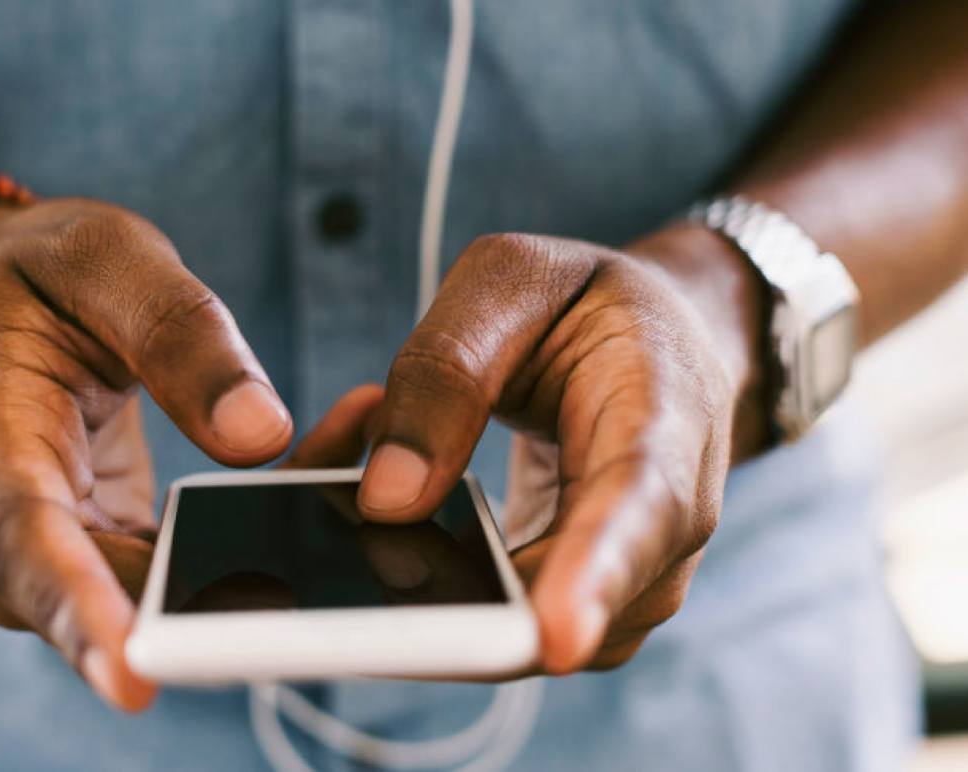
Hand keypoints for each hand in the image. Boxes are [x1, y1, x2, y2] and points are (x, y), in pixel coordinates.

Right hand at [0, 199, 293, 709]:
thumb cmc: (35, 276)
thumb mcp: (106, 261)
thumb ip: (178, 336)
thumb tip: (259, 435)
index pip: (23, 546)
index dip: (79, 614)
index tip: (138, 675)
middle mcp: (7, 521)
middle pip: (107, 597)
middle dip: (221, 598)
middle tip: (337, 567)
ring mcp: (59, 545)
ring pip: (163, 591)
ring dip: (264, 547)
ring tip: (354, 476)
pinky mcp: (107, 546)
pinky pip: (186, 565)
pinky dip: (259, 527)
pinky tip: (328, 469)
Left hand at [356, 225, 766, 673]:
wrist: (662, 342)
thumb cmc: (590, 305)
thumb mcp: (511, 282)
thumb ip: (447, 375)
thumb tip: (387, 499)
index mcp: (664, 415)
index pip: (640, 505)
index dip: (595, 574)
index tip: (552, 638)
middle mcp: (665, 521)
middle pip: (568, 607)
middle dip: (444, 604)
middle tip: (337, 548)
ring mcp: (627, 578)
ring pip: (514, 636)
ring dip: (412, 568)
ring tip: (348, 469)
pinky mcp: (577, 599)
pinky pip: (491, 621)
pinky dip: (420, 570)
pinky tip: (383, 498)